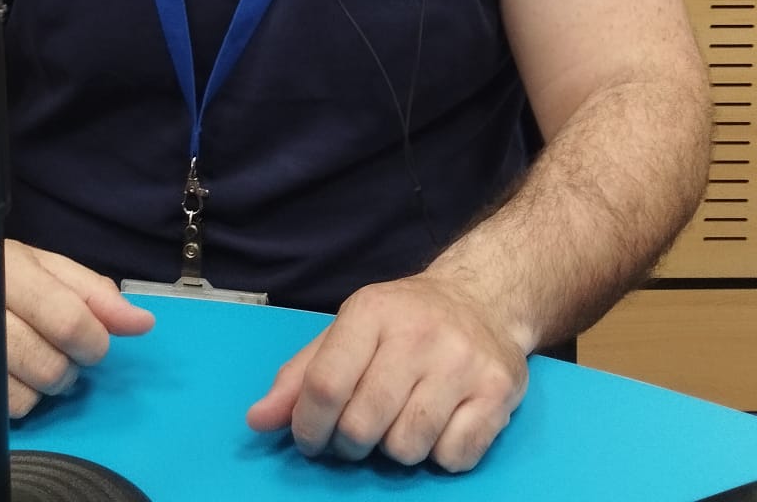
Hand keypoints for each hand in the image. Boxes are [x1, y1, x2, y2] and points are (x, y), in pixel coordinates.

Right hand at [0, 238, 155, 423]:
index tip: (91, 341)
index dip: (93, 340)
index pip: (68, 322)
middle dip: (65, 364)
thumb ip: (92, 293)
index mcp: (0, 272)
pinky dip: (0, 401)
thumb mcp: (38, 263)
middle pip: (50, 368)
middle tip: (50, 347)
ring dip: (33, 385)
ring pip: (24, 399)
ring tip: (16, 356)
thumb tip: (141, 323)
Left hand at [245, 272, 528, 470]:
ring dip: (396, 449)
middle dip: (351, 444)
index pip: (325, 385)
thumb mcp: (348, 331)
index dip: (308, 427)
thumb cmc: (405, 322)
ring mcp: (463, 362)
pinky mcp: (499, 391)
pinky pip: (453, 457)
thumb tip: (258, 420)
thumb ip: (301, 376)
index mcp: (372, 311)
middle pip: (362, 426)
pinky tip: (440, 425)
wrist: (483, 299)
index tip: (311, 438)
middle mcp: (420, 333)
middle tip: (359, 433)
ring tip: (402, 421)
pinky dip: (440, 455)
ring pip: (407, 447)